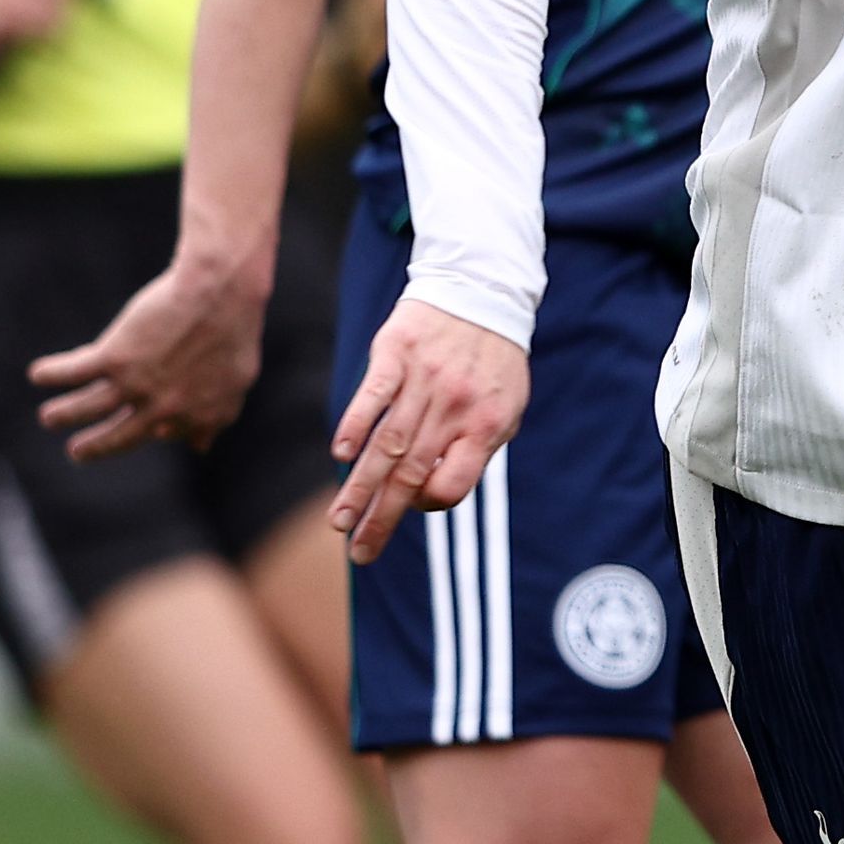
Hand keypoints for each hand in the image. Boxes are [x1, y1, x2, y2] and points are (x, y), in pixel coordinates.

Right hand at [32, 247, 267, 459]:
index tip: (148, 431)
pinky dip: (53, 373)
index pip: (165, 434)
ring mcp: (135, 384)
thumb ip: (216, 416)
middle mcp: (160, 409)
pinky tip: (38, 373)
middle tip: (76, 452)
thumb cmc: (233, 330)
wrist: (219, 292)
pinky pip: (74, 372)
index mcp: (192, 416)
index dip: (155, 432)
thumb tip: (199, 447)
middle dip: (95, 447)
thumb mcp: (236, 382)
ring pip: (87, 409)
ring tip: (48, 418)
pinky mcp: (113, 357)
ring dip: (64, 415)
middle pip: (119, 437)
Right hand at [328, 300, 528, 563]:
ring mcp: (423, 381)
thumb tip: (431, 492)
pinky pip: (373, 396)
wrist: (481, 291)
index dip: (430, 504)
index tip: (413, 506)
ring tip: (340, 522)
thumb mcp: (504, 408)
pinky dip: (355, 425)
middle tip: (359, 552)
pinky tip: (341, 454)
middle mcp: (454, 408)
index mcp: (485, 426)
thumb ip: (474, 449)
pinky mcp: (396, 355)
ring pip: (386, 445)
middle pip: (411, 474)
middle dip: (382, 519)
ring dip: (360, 487)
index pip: (453, 484)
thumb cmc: (491, 363)